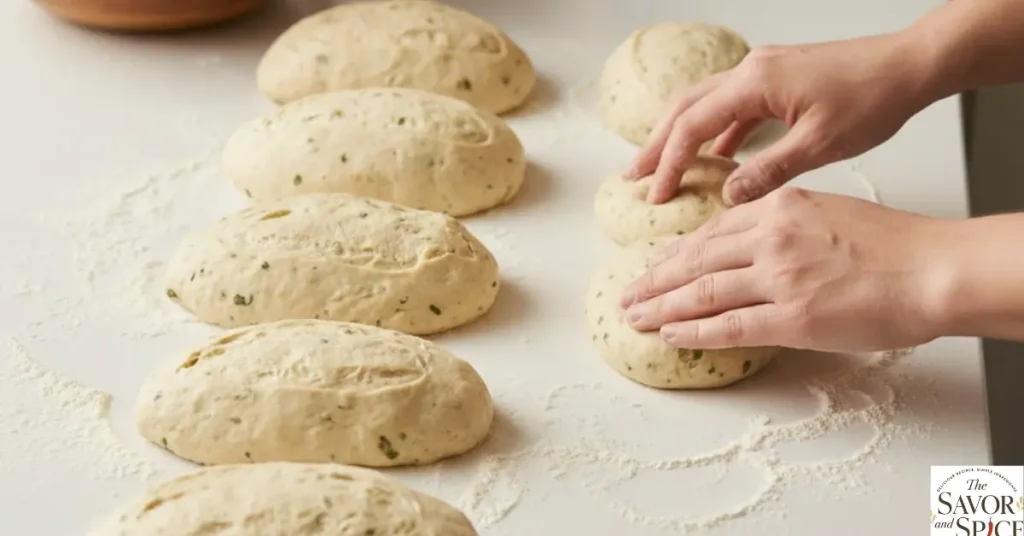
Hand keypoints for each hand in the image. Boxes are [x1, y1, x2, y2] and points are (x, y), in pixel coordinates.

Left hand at [617, 188, 949, 352]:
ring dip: (661, 306)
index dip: (676, 252)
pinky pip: (728, 326)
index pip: (712, 232)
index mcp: (779, 208)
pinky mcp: (792, 318)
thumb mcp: (828, 210)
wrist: (932, 268)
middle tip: (627, 293)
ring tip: (634, 316)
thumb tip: (752, 242)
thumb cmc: (892, 244)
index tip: (654, 263)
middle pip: (695, 260)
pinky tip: (669, 334)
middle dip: (654, 279)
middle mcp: (770, 238)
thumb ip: (784, 222)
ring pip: (702, 292)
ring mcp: (779, 278)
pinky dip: (692, 331)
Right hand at [625, 32, 939, 205]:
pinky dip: (716, 131)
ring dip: (681, 136)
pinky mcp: (777, 80)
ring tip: (662, 167)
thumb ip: (768, 171)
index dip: (671, 162)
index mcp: (755, 83)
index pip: (693, 125)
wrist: (909, 65)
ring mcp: (763, 72)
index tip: (657, 194)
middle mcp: (751, 71)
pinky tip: (716, 156)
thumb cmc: (873, 99)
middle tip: (634, 176)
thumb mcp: (819, 145)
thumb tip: (728, 197)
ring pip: (705, 104)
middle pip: (685, 107)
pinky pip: (732, 106)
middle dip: (657, 143)